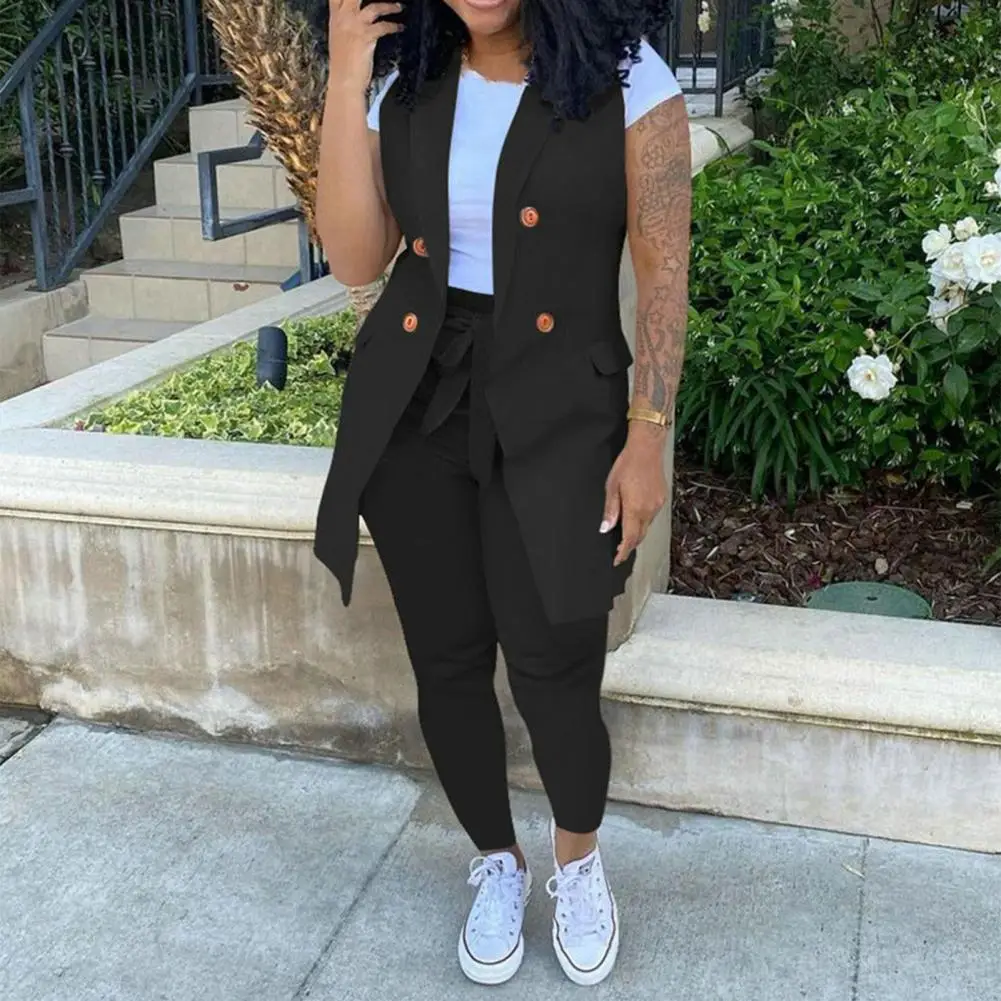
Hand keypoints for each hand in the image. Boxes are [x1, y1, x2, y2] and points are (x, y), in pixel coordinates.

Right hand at [328, 0, 403, 93]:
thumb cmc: (342, 65)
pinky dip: (394, 26)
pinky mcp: (366, 37)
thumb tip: (355, 17)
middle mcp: (343, 19)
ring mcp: (355, 27)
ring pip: (374, 7)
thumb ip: (345, 24)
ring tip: (399, 7)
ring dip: (389, 6)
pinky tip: (400, 28)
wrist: (344, 81)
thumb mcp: (339, 38)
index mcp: (335, 18)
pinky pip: (383, 26)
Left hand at [601, 425, 667, 566]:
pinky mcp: (662, 499)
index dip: (623, 552)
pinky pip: (652, 516)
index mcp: (635, 509)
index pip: (629, 539)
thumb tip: (605, 528)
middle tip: (619, 551)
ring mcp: (657, 505)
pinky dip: (643, 521)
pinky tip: (635, 516)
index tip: (617, 560)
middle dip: (629, 545)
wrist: (647, 448)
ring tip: (625, 535)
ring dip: (636, 533)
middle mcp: (649, 510)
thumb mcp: (611, 487)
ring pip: (646, 526)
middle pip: (639, 536)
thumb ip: (610, 510)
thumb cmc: (627, 464)